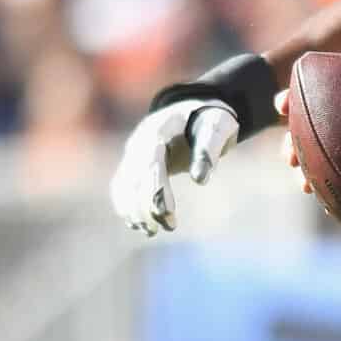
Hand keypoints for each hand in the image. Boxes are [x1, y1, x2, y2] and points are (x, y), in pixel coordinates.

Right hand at [110, 99, 241, 234]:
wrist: (193, 108)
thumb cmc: (209, 119)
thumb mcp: (218, 127)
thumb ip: (209, 149)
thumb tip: (201, 180)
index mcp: (160, 128)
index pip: (152, 161)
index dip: (157, 189)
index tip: (167, 213)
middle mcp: (140, 140)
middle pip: (136, 177)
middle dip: (148, 205)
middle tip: (168, 227)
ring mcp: (133, 152)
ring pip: (125, 184)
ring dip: (135, 209)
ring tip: (152, 231)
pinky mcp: (133, 163)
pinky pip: (123, 186)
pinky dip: (126, 205)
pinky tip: (138, 225)